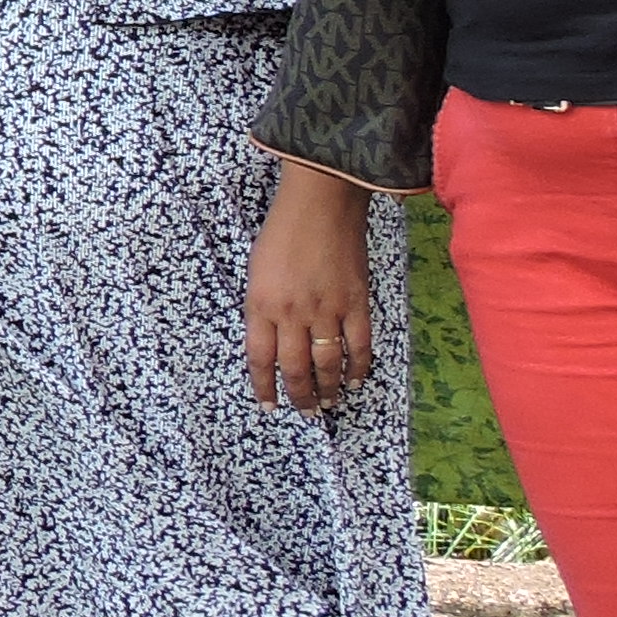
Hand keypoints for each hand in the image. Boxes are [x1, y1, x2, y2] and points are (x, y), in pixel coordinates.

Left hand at [245, 168, 375, 410]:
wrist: (321, 204)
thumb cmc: (283, 232)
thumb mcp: (257, 273)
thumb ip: (264, 309)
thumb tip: (274, 343)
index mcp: (261, 304)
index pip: (260, 359)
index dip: (264, 387)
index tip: (269, 406)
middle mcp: (292, 313)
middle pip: (295, 369)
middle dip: (298, 396)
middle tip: (304, 412)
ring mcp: (327, 310)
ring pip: (327, 364)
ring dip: (327, 390)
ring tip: (327, 404)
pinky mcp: (357, 303)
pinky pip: (359, 346)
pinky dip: (358, 368)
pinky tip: (354, 381)